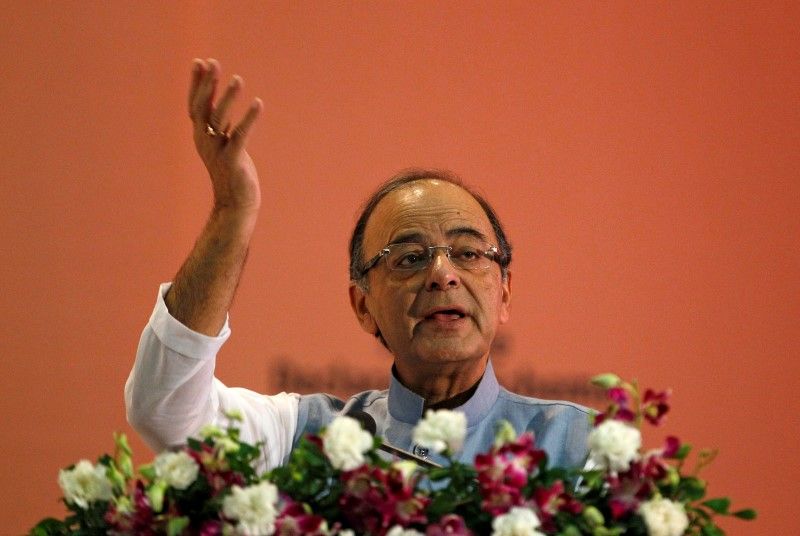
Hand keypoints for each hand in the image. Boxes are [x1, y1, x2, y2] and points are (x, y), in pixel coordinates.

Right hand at [188, 58, 262, 213]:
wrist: (235, 204)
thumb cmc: (231, 173)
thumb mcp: (223, 145)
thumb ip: (220, 125)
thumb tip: (219, 103)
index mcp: (201, 136)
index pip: (195, 105)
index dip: (196, 84)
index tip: (200, 61)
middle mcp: (205, 142)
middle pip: (202, 109)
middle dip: (207, 85)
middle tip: (214, 63)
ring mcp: (217, 151)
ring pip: (219, 120)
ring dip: (228, 98)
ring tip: (238, 79)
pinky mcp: (233, 161)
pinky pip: (240, 136)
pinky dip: (249, 119)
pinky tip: (258, 103)